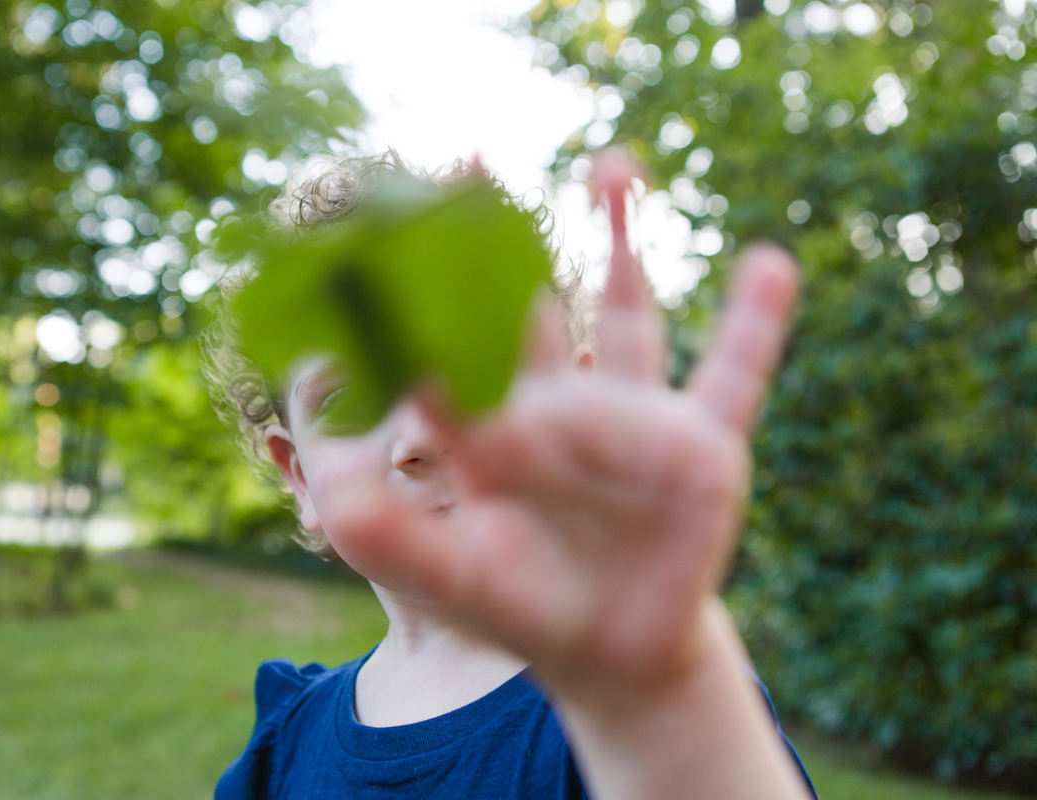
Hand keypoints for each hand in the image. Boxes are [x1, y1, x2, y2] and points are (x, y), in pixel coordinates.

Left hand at [330, 156, 797, 700]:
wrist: (609, 646)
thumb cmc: (519, 598)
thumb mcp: (445, 571)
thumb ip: (385, 534)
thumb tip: (323, 485)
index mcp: (493, 425)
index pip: (447, 345)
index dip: (415, 293)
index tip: (385, 227)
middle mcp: (560, 402)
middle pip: (526, 305)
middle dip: (500, 238)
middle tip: (467, 159)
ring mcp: (632, 417)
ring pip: (626, 316)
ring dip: (618, 244)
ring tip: (609, 167)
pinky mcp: (701, 447)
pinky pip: (734, 376)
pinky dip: (754, 325)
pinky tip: (770, 264)